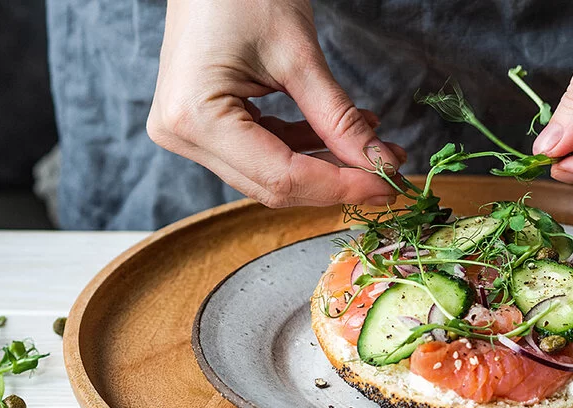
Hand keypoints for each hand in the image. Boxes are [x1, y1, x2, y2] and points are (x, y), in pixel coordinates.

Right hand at [146, 0, 404, 207]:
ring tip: (373, 148)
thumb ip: (339, 118)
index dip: (341, 186)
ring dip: (324, 166)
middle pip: (273, 184)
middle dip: (336, 181)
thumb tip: (380, 164)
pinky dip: (303, 149)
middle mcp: (183, 135)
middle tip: (387, 174)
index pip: (281, 177)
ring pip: (270, 175)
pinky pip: (261, 154)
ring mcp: (189, 133)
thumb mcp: (298, 56)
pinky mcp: (204, 126)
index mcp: (195, 118)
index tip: (389, 184)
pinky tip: (341, 136)